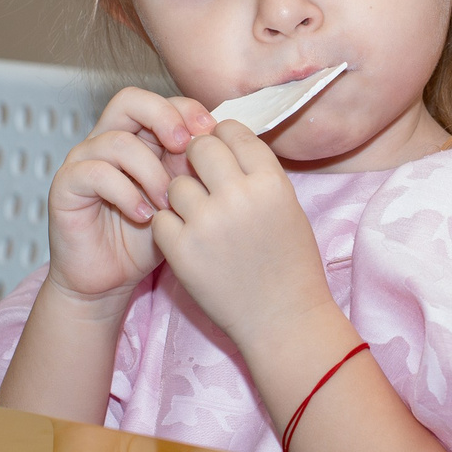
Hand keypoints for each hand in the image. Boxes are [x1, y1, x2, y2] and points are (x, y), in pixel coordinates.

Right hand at [41, 86, 214, 303]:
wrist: (108, 279)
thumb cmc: (145, 239)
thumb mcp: (180, 200)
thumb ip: (193, 170)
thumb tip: (223, 143)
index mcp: (138, 137)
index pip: (160, 101)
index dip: (186, 109)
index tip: (211, 132)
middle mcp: (107, 141)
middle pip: (130, 101)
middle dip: (163, 117)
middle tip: (184, 146)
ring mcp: (83, 160)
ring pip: (118, 142)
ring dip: (151, 172)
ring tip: (168, 204)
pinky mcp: (66, 185)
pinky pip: (96, 173)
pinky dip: (126, 194)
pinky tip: (145, 216)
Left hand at [151, 121, 335, 356]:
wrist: (283, 320)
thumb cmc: (290, 264)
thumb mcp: (287, 207)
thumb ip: (256, 173)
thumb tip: (222, 140)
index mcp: (271, 182)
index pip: (233, 131)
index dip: (223, 137)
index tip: (221, 151)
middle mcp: (238, 196)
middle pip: (199, 147)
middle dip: (197, 158)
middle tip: (203, 179)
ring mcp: (206, 224)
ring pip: (175, 184)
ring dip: (182, 197)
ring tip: (199, 219)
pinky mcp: (181, 251)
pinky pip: (161, 219)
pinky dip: (170, 228)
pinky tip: (189, 241)